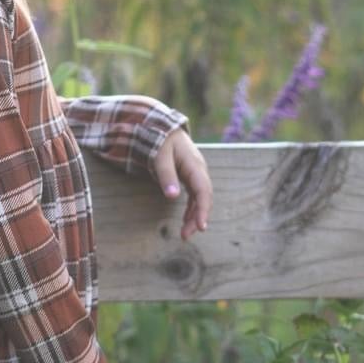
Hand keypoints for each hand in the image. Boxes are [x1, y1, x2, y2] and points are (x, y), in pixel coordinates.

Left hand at [152, 126, 211, 242]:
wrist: (163, 127)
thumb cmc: (161, 140)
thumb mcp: (160, 156)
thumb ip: (166, 175)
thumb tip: (172, 197)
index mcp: (194, 165)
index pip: (203, 191)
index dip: (203, 210)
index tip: (201, 227)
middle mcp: (199, 170)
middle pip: (203, 198)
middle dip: (197, 218)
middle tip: (186, 235)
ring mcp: (196, 174)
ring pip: (200, 198)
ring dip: (194, 216)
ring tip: (185, 233)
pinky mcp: (190, 176)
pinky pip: (194, 196)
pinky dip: (191, 208)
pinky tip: (186, 220)